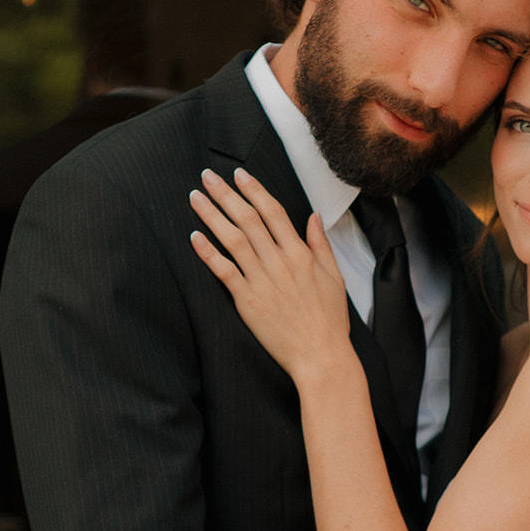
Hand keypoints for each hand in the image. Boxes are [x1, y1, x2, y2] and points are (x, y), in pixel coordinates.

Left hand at [190, 167, 350, 380]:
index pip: (273, 212)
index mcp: (300, 254)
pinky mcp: (248, 301)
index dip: (254, 190)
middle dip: (225, 194)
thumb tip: (314, 216)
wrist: (321, 356)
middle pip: (248, 219)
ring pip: (232, 239)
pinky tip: (194, 237)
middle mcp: (279, 262)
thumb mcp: (334, 277)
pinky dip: (208, 253)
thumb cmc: (329, 320)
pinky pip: (224, 271)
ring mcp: (262, 281)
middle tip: (207, 175)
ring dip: (211, 216)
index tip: (239, 174)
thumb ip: (321, 244)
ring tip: (195, 197)